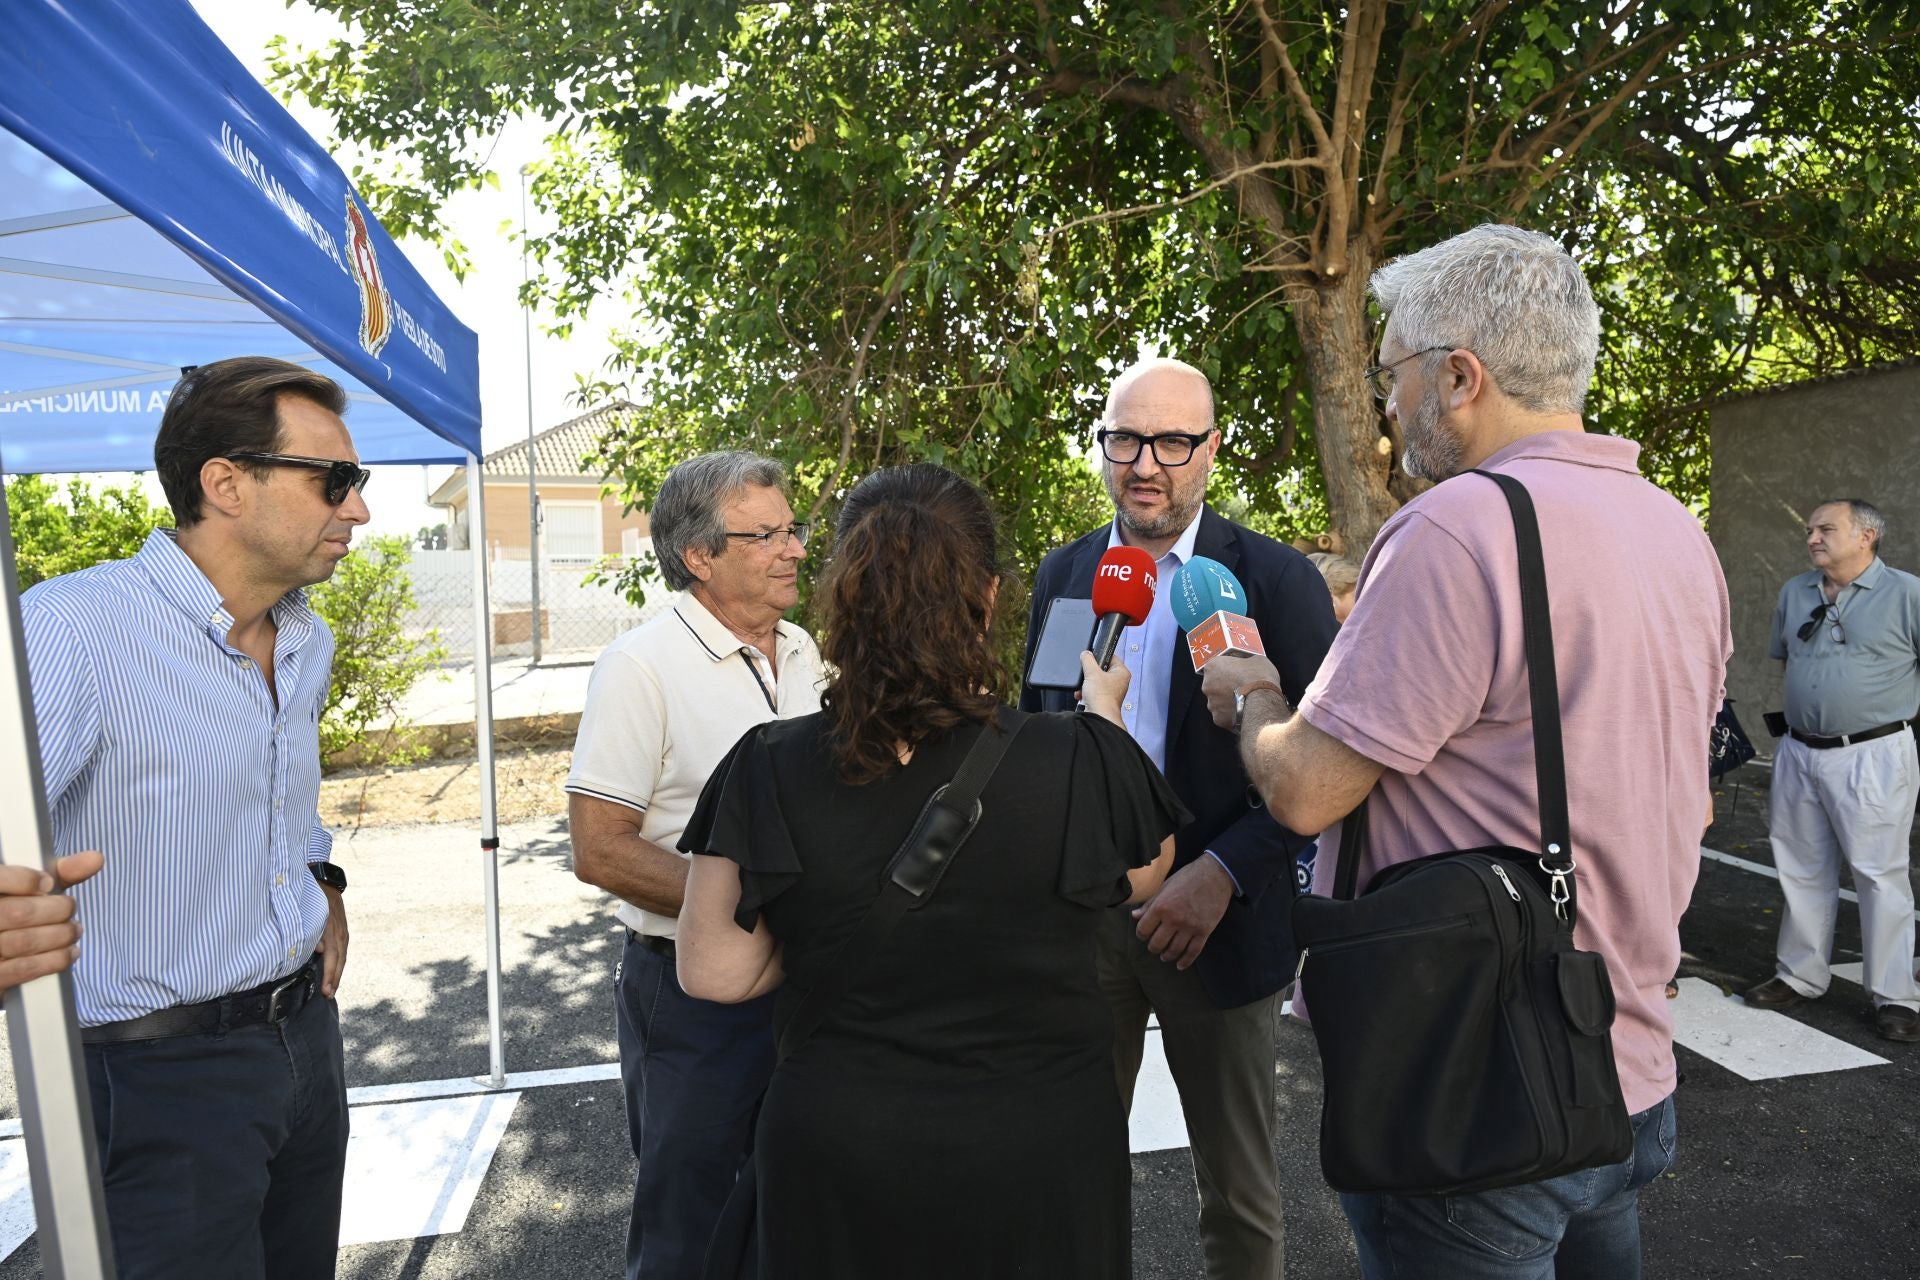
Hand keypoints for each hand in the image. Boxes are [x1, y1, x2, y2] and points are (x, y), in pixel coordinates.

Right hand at [0, 849, 102, 997]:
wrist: (2, 950)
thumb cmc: (17, 910)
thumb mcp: (33, 887)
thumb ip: (60, 872)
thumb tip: (96, 858)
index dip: (25, 880)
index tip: (48, 883)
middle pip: (18, 913)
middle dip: (56, 910)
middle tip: (70, 909)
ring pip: (24, 942)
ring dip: (61, 936)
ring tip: (75, 930)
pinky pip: (24, 968)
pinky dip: (55, 959)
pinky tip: (69, 952)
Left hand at [317, 883, 348, 997]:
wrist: (325, 879)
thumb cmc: (313, 895)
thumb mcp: (310, 911)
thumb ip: (314, 932)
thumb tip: (319, 951)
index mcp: (332, 930)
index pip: (333, 958)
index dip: (330, 975)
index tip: (326, 990)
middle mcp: (340, 932)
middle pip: (340, 960)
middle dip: (335, 979)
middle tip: (329, 994)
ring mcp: (342, 931)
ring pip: (342, 956)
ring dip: (337, 973)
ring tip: (332, 988)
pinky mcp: (342, 929)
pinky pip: (341, 949)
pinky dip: (338, 962)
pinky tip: (334, 969)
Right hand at [1077, 651, 1131, 721]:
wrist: (1099, 716)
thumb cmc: (1102, 697)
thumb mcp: (1091, 672)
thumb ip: (1088, 659)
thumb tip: (1086, 654)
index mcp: (1122, 672)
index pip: (1111, 657)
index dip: (1099, 656)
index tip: (1091, 657)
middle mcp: (1119, 681)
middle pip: (1101, 670)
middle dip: (1089, 674)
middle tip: (1086, 675)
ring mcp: (1112, 691)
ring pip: (1096, 681)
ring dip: (1086, 684)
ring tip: (1083, 688)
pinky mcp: (1104, 699)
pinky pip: (1094, 691)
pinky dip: (1086, 693)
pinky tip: (1082, 695)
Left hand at [1132, 855, 1234, 968]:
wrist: (1215, 875)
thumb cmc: (1187, 877)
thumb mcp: (1164, 886)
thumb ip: (1150, 904)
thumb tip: (1135, 916)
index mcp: (1161, 906)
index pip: (1143, 930)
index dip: (1141, 935)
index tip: (1144, 935)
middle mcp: (1173, 919)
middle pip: (1157, 944)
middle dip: (1153, 947)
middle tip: (1154, 947)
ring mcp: (1189, 927)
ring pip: (1174, 950)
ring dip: (1167, 956)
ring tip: (1165, 956)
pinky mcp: (1204, 931)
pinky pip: (1193, 952)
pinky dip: (1185, 961)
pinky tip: (1180, 965)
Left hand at [1200, 653, 1282, 730]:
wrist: (1262, 702)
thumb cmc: (1259, 678)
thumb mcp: (1257, 659)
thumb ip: (1246, 661)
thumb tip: (1248, 664)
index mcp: (1213, 666)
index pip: (1216, 666)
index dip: (1229, 669)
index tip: (1238, 672)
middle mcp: (1207, 685)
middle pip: (1215, 685)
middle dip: (1226, 687)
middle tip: (1242, 687)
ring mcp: (1211, 704)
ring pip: (1218, 702)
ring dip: (1228, 702)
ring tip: (1245, 702)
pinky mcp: (1218, 719)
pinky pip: (1224, 716)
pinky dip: (1232, 715)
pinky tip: (1244, 713)